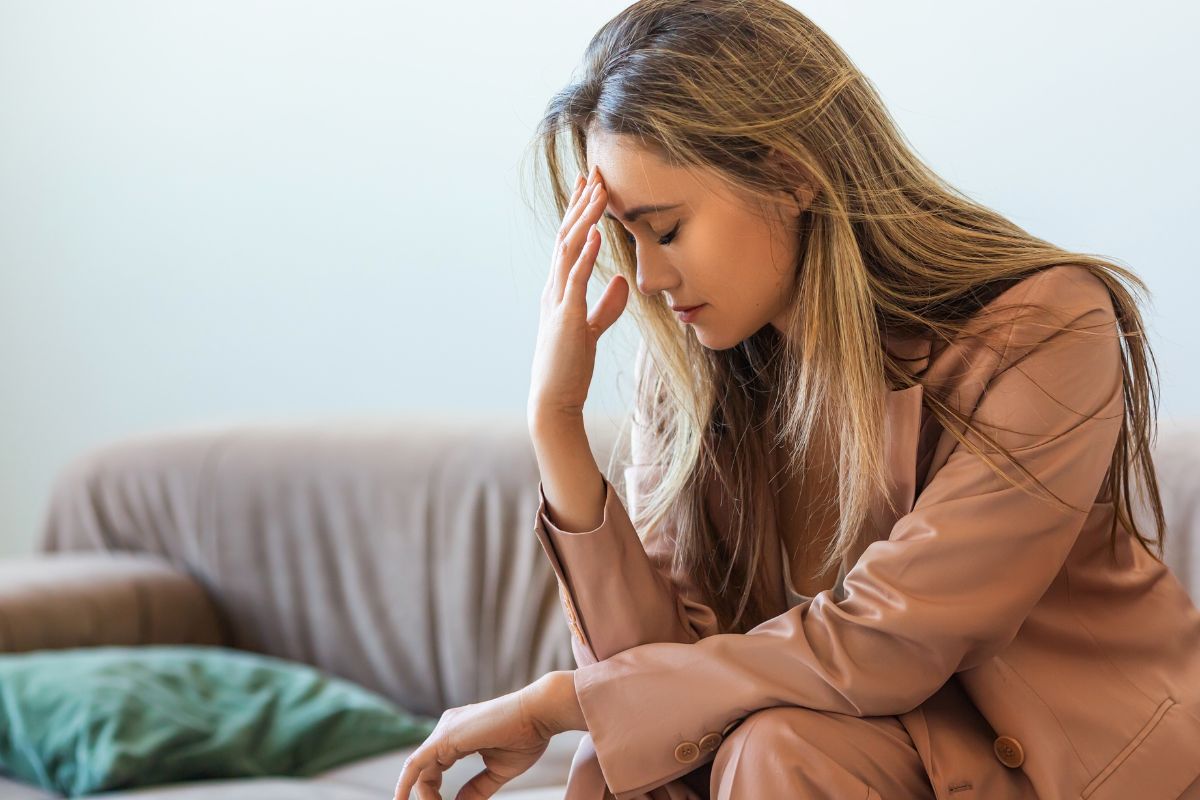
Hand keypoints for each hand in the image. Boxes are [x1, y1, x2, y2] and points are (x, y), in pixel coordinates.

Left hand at [392, 676, 565, 799]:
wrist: (540, 713)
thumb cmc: (527, 735)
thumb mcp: (498, 770)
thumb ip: (477, 788)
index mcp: (458, 734)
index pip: (434, 768)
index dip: (433, 793)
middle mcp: (447, 728)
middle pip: (424, 771)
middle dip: (427, 798)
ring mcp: (445, 729)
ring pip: (418, 770)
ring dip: (423, 796)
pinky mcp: (446, 736)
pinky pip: (416, 764)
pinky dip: (406, 784)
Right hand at [527, 166, 629, 426]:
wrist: (554, 399)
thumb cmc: (570, 366)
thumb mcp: (592, 329)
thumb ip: (606, 305)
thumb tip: (621, 281)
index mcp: (558, 290)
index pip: (569, 241)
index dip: (579, 211)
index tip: (590, 184)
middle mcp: (553, 288)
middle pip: (566, 235)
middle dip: (581, 203)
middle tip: (594, 171)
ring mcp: (557, 301)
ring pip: (570, 249)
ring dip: (585, 218)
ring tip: (599, 191)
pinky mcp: (568, 318)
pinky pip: (576, 279)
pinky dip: (586, 253)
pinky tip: (596, 232)